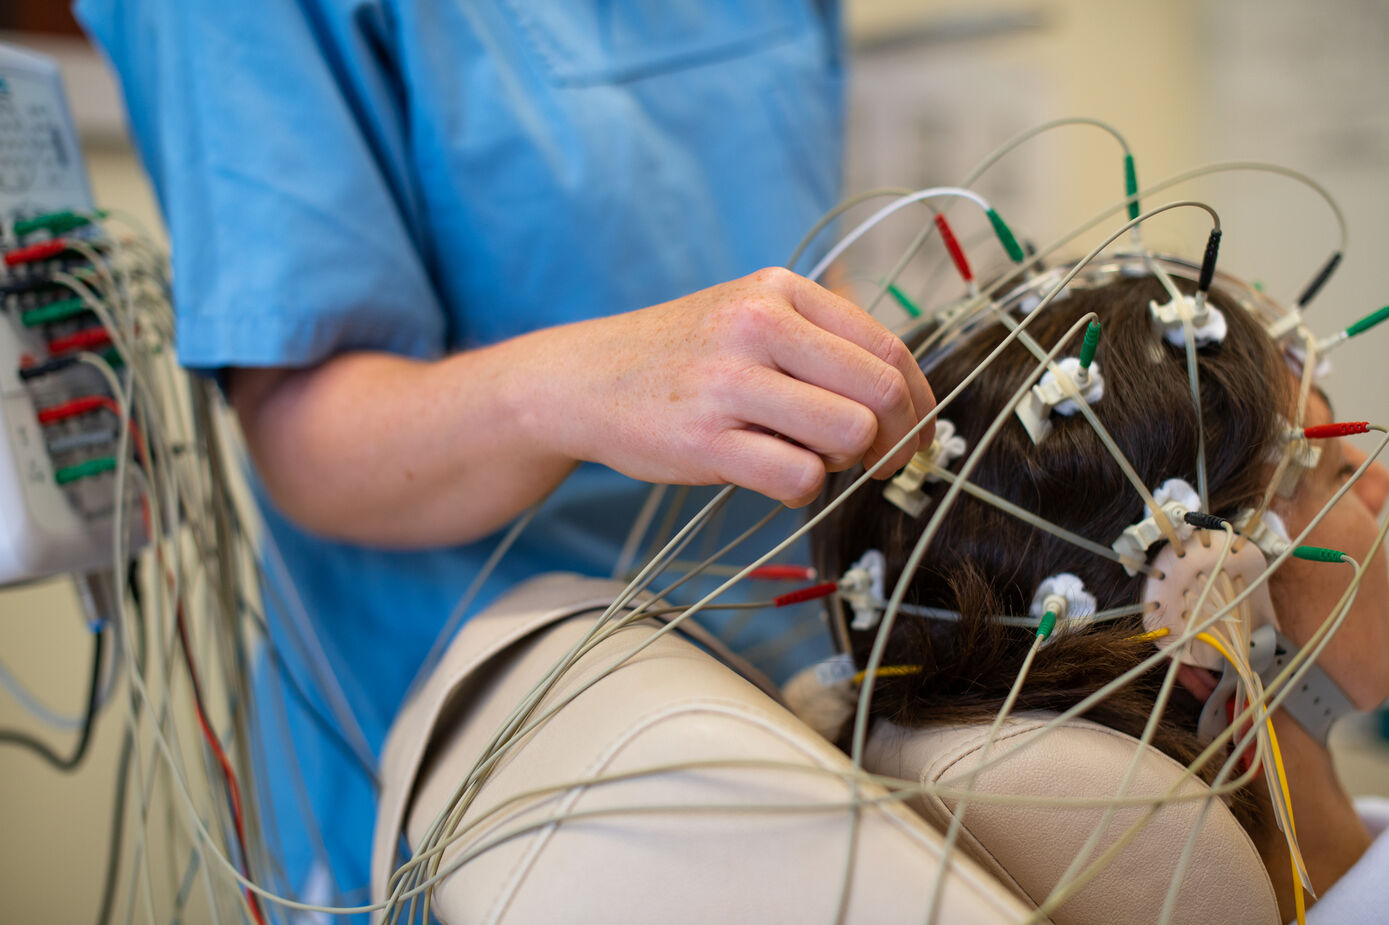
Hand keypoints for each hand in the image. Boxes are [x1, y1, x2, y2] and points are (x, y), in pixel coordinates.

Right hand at [540, 267, 935, 506]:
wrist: (584, 378)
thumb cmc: (682, 358)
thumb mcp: (749, 316)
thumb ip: (820, 342)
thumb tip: (906, 398)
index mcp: (779, 291)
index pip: (887, 348)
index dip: (919, 402)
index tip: (916, 434)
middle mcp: (758, 325)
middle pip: (881, 391)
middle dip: (898, 439)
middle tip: (884, 463)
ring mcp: (729, 382)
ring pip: (849, 434)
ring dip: (843, 462)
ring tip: (807, 457)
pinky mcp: (705, 440)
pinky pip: (800, 479)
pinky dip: (802, 490)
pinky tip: (772, 475)